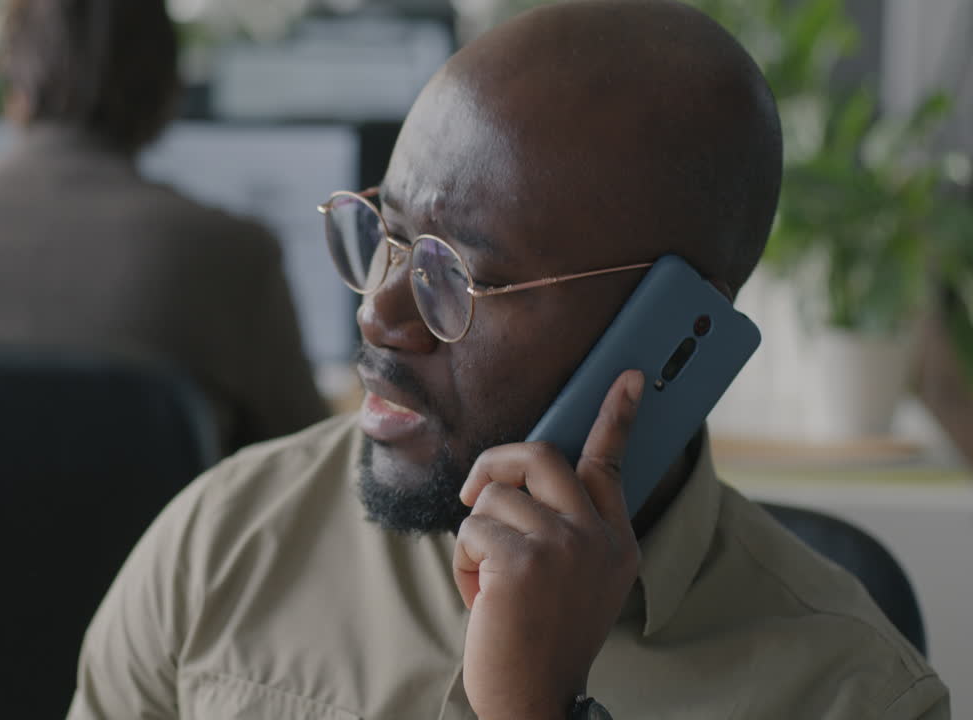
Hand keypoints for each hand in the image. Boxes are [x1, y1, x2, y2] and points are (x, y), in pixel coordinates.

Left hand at [453, 370, 643, 719]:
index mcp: (617, 542)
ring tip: (490, 582)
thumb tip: (523, 479)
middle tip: (472, 492)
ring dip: (476, 536)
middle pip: (540, 455)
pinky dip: (464, 562)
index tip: (628, 376)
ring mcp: (564, 547)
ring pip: (493, 496)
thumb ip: (563, 529)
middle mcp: (598, 538)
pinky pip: (471, 527)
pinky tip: (481, 598)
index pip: (612, 464)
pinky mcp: (522, 560)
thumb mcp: (573, 581)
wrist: (532, 700)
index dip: (617, 416)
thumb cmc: (539, 637)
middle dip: (494, 464)